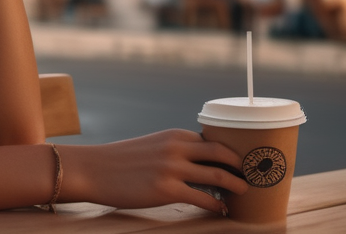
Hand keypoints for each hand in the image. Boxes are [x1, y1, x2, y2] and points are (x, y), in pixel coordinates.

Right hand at [59, 130, 249, 215]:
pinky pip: (202, 198)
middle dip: (241, 165)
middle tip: (252, 173)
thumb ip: (175, 151)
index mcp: (174, 135)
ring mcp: (172, 169)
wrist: (93, 169)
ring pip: (217, 176)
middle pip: (222, 153)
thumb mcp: (152, 146)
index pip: (213, 141)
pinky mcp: (166, 190)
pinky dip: (216, 205)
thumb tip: (199, 165)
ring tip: (245, 192)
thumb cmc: (121, 161)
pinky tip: (221, 210)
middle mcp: (177, 148)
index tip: (243, 160)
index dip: (232, 151)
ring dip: (236, 185)